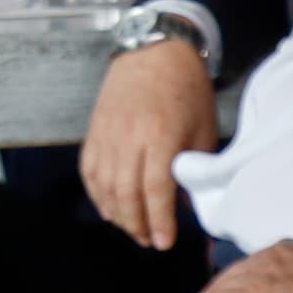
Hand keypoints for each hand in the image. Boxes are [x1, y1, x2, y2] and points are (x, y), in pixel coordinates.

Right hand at [82, 33, 220, 250]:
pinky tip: (108, 208)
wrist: (156, 50)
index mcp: (161, 135)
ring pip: (103, 183)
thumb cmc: (188, 90)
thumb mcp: (203, 129)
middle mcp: (129, 136)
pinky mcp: (95, 128)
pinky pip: (89, 168)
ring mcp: (107, 131)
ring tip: (131, 229)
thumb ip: (194, 167)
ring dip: (116, 213)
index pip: (155, 189)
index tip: (165, 242)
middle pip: (125, 191)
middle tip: (150, 241)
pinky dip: (96, 192)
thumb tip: (186, 203)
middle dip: (137, 223)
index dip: (159, 220)